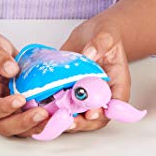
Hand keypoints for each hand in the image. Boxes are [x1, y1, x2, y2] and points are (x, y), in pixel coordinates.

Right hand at [0, 31, 48, 136]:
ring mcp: (9, 110)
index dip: (4, 108)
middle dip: (25, 123)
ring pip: (21, 128)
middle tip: (42, 113)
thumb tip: (12, 69)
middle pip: (5, 125)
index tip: (20, 99)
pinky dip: (45, 120)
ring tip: (55, 117)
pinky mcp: (23, 108)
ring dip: (37, 126)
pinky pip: (33, 120)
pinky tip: (59, 113)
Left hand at [60, 17, 130, 132]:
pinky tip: (39, 105)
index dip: (102, 113)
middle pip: (93, 117)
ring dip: (63, 118)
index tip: (89, 113)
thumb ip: (100, 44)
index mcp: (116, 85)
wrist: (91, 32)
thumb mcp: (106, 35)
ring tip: (49, 116)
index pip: (113, 106)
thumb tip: (89, 54)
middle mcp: (100, 94)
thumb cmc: (106, 34)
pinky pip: (62, 103)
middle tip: (64, 120)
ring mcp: (84, 95)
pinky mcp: (69, 91)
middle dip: (79, 122)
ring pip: (76, 114)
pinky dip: (52, 107)